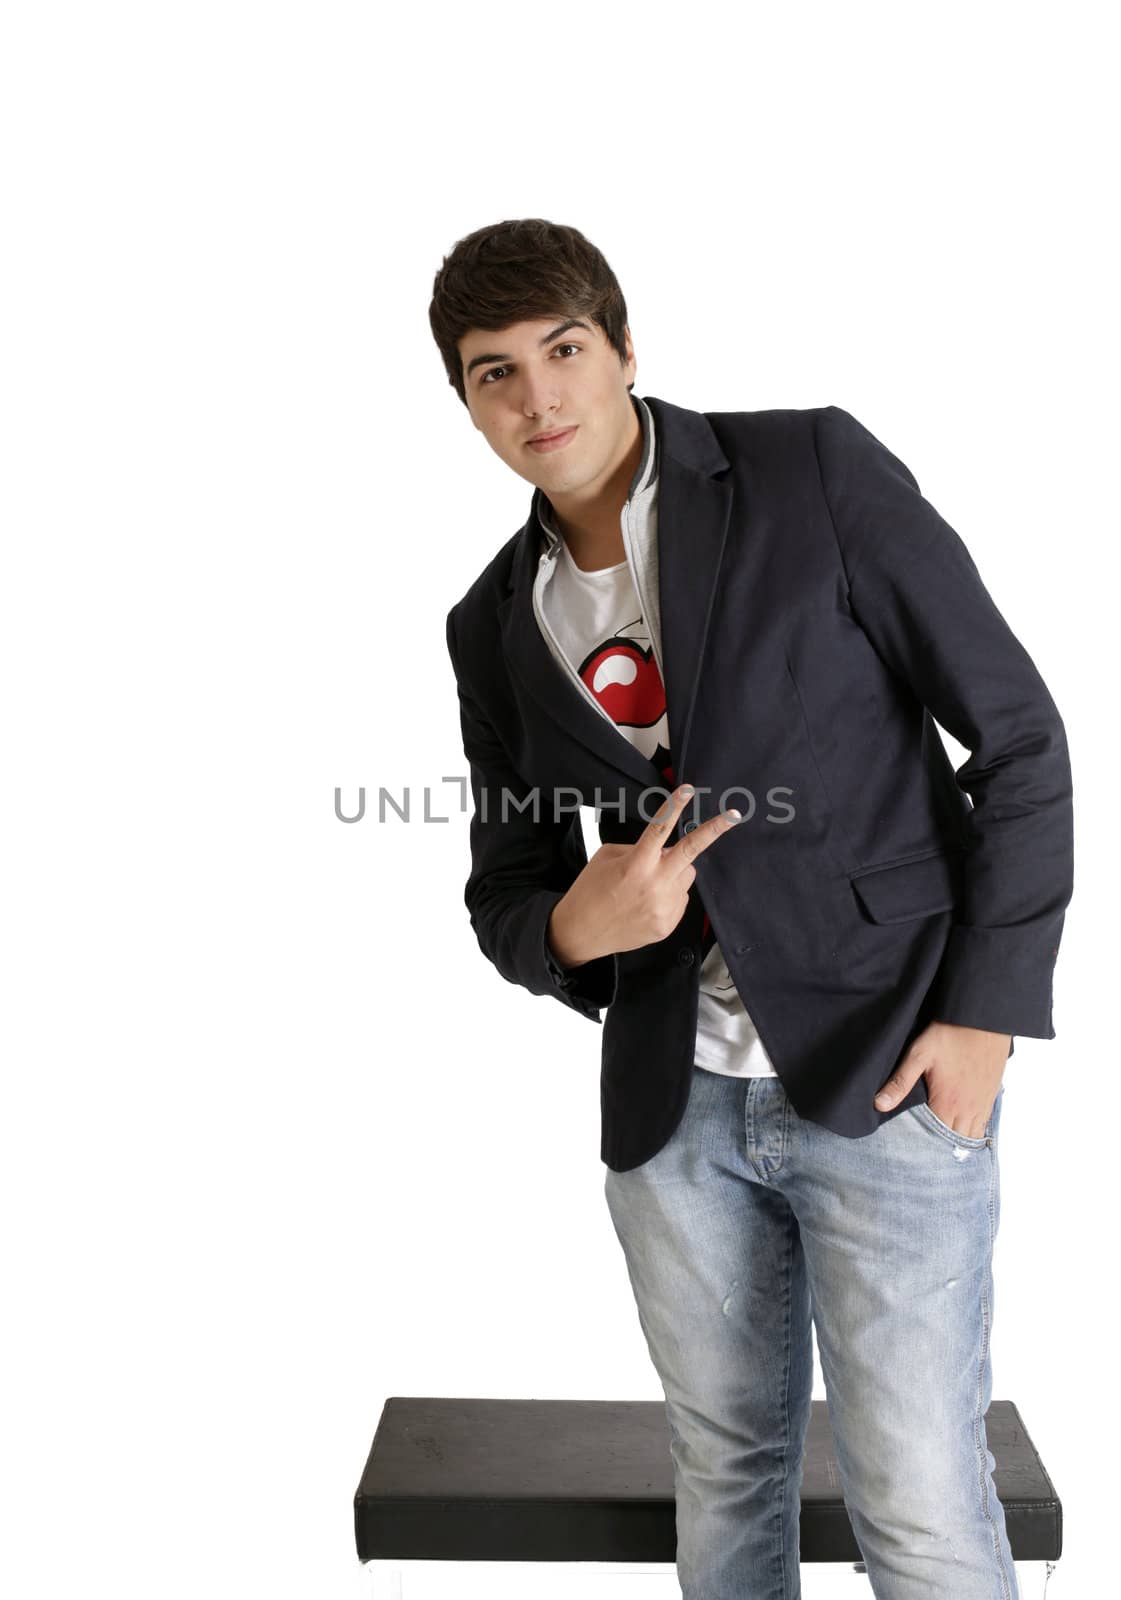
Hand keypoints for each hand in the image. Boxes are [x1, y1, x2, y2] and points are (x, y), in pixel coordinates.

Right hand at [546, 784, 742, 966]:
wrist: (581, 933)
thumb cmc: (590, 892)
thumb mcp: (606, 858)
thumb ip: (637, 849)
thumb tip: (662, 849)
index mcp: (635, 863)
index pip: (660, 828)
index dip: (675, 806)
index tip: (688, 790)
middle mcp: (654, 884)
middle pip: (692, 852)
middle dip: (714, 831)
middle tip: (734, 815)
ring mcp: (664, 906)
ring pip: (686, 875)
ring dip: (675, 871)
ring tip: (647, 884)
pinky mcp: (668, 923)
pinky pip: (680, 898)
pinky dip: (669, 895)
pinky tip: (646, 902)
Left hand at [873, 1020, 1010, 1137]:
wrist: (983, 1017)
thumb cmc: (950, 1034)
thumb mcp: (919, 1055)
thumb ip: (900, 1082)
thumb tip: (879, 1104)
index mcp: (948, 1103)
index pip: (937, 1139)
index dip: (925, 1144)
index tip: (914, 1146)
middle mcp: (969, 1109)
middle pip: (956, 1141)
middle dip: (941, 1146)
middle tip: (926, 1146)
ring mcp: (983, 1102)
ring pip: (973, 1135)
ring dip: (959, 1139)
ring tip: (943, 1141)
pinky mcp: (992, 1093)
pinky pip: (985, 1121)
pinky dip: (974, 1128)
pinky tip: (963, 1123)